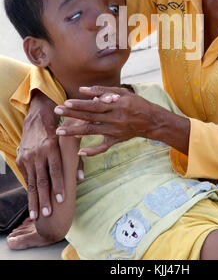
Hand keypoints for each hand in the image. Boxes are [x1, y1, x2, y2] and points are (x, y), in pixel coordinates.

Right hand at [17, 91, 83, 219]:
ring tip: (36, 216)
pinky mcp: (21, 159)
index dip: (58, 185)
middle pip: (42, 179)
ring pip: (31, 182)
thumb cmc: (58, 132)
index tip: (61, 199)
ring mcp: (28, 157)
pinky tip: (32, 205)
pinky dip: (29, 192)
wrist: (37, 118)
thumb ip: (76, 160)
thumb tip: (81, 179)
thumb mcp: (68, 142)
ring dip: (34, 200)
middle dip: (44, 199)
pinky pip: (26, 178)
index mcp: (52, 147)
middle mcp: (38, 153)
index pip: (56, 169)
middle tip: (47, 214)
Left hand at [55, 85, 159, 155]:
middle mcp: (114, 118)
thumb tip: (83, 90)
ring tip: (59, 132)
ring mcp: (114, 131)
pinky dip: (93, 151)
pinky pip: (103, 147)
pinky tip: (80, 152)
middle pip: (90, 117)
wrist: (151, 121)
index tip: (66, 103)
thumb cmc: (136, 103)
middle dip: (72, 114)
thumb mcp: (123, 93)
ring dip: (75, 132)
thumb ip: (103, 91)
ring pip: (92, 131)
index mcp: (116, 105)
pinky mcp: (116, 140)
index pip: (94, 105)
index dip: (80, 104)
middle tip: (57, 111)